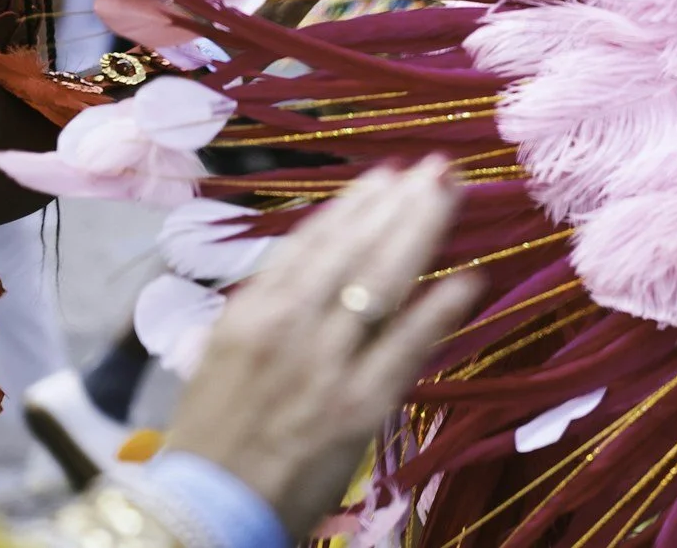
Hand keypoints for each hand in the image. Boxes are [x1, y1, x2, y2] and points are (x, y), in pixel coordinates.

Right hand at [161, 160, 478, 537]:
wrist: (208, 510)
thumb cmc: (212, 434)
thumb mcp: (224, 352)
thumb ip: (270, 308)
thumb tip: (317, 268)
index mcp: (253, 308)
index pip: (312, 240)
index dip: (355, 205)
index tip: (387, 176)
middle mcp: (291, 324)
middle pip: (355, 248)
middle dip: (399, 202)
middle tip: (435, 166)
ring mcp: (328, 363)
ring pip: (382, 281)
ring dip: (422, 231)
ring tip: (452, 196)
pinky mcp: (359, 406)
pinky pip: (407, 347)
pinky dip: (439, 309)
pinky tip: (469, 278)